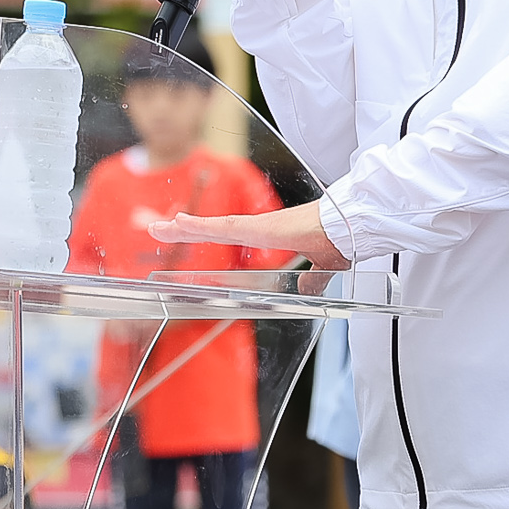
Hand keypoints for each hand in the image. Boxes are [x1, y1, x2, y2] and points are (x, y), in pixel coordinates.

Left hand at [148, 201, 345, 268]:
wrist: (352, 226)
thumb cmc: (341, 238)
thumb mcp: (323, 266)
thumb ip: (312, 278)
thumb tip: (308, 286)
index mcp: (268, 234)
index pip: (226, 233)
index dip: (202, 231)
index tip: (179, 228)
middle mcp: (257, 227)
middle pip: (211, 229)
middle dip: (181, 229)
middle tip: (155, 227)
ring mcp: (256, 225)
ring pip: (210, 226)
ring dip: (182, 227)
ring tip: (157, 226)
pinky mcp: (259, 227)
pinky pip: (222, 227)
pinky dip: (198, 225)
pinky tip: (178, 223)